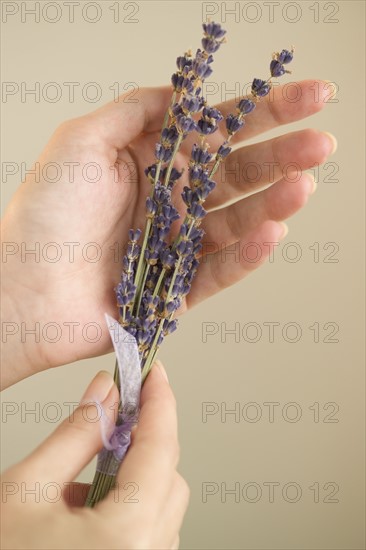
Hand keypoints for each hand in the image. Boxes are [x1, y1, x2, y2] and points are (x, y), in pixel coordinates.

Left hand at [1, 80, 335, 386]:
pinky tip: (271, 231)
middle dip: (280, 157)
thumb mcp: (81, 140)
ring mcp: (175, 246)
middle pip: (236, 175)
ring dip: (271, 203)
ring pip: (234, 222)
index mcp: (151, 165)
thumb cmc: (43, 215)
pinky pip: (219, 269)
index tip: (306, 97)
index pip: (215, 133)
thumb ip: (135, 112)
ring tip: (302, 185)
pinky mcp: (177, 288)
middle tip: (320, 143)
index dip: (261, 114)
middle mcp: (168, 202)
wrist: (22, 290)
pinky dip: (246, 253)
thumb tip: (180, 94)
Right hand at [1, 362, 187, 549]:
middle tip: (118, 411)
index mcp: (125, 540)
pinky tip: (89, 506)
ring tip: (88, 471)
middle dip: (145, 440)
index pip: (160, 449)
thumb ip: (75, 434)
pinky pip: (151, 532)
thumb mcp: (25, 490)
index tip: (155, 374)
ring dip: (136, 475)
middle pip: (169, 477)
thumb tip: (105, 391)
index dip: (160, 402)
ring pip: (163, 506)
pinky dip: (130, 506)